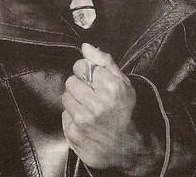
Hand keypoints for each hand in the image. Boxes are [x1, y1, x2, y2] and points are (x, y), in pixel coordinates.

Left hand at [61, 43, 144, 171]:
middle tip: (91, 95)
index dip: (86, 71)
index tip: (93, 79)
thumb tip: (85, 46)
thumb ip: (104, 61)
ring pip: (66, 98)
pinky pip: (65, 116)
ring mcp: (84, 122)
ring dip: (75, 101)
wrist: (130, 149)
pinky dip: (73, 118)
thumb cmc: (127, 111)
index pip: (81, 66)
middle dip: (80, 86)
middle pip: (71, 81)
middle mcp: (96, 104)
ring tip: (88, 108)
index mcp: (111, 88)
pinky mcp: (75, 136)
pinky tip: (86, 122)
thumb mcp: (123, 83)